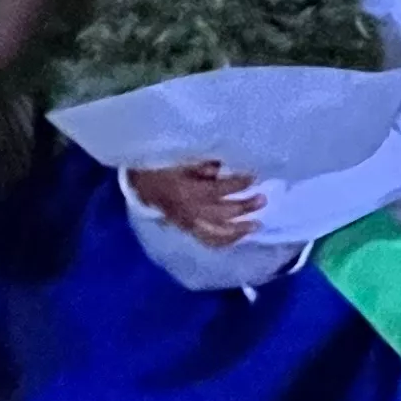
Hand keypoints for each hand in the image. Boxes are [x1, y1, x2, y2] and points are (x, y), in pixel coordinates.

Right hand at [126, 162, 262, 246]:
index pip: (218, 190)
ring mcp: (189, 224)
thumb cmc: (159, 166)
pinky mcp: (187, 230)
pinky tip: (240, 236)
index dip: (237, 184)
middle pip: (222, 213)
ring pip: (218, 233)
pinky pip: (208, 240)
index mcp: (187, 191)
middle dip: (244, 207)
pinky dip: (225, 241)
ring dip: (239, 230)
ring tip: (257, 225)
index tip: (254, 176)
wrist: (138, 184)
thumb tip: (222, 167)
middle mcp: (189, 212)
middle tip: (262, 200)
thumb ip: (201, 164)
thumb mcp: (178, 159)